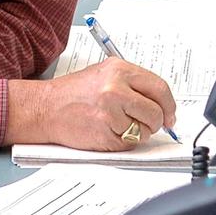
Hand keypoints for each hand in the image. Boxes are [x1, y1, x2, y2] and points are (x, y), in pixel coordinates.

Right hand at [5, 58, 176, 151]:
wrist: (46, 108)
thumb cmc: (73, 92)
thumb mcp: (105, 74)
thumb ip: (133, 84)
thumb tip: (161, 101)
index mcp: (119, 70)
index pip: (160, 88)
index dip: (169, 105)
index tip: (170, 114)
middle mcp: (115, 89)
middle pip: (156, 112)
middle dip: (157, 122)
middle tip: (149, 123)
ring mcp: (110, 113)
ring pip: (145, 131)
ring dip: (138, 133)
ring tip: (119, 124)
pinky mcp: (105, 134)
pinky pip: (129, 144)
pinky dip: (123, 142)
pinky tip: (108, 131)